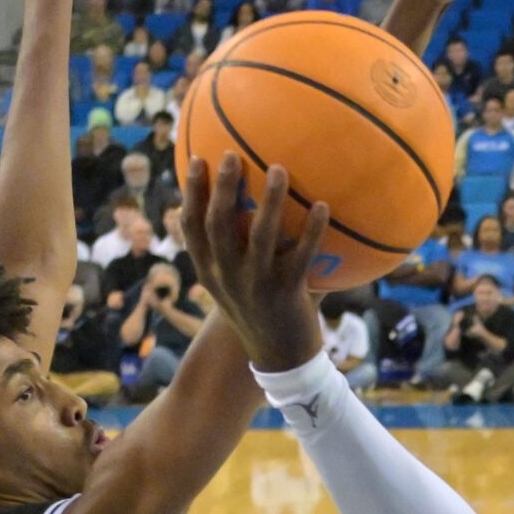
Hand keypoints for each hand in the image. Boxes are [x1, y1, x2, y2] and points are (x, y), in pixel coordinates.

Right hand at [175, 152, 330, 370]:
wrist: (281, 358)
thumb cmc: (261, 311)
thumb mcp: (235, 285)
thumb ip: (238, 249)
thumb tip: (255, 201)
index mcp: (211, 273)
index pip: (192, 229)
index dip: (191, 194)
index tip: (196, 160)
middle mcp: (228, 277)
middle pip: (220, 225)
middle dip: (224, 187)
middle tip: (231, 154)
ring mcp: (257, 285)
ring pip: (261, 237)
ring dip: (270, 201)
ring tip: (279, 169)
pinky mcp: (287, 294)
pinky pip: (301, 256)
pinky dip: (311, 231)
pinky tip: (322, 206)